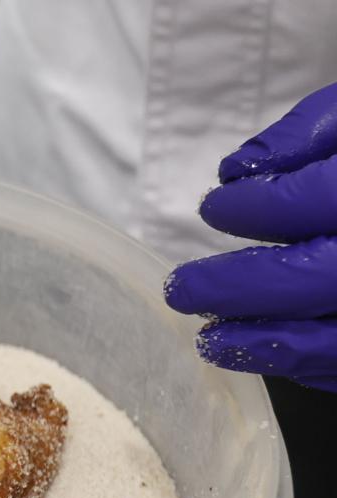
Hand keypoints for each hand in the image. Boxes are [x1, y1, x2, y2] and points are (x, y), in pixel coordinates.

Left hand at [164, 82, 336, 390]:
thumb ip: (311, 131)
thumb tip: (238, 171)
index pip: (315, 200)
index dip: (256, 208)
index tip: (214, 209)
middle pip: (319, 278)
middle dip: (240, 288)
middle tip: (182, 289)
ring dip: (265, 343)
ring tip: (209, 339)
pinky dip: (309, 363)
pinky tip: (266, 350)